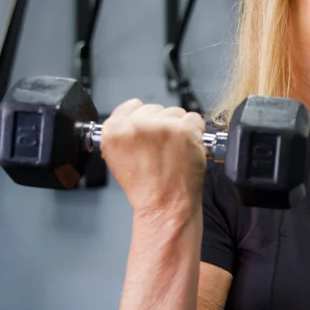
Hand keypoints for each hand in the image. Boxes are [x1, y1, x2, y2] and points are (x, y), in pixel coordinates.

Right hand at [99, 99, 206, 221]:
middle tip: (161, 148)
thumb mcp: (117, 157)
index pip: (131, 105)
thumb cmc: (145, 186)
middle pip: (155, 108)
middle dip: (161, 124)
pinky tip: (186, 148)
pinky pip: (194, 119)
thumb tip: (134, 117)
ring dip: (178, 127)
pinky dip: (195, 131)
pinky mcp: (184, 129)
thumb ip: (122, 132)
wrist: (165, 204)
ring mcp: (161, 126)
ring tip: (173, 150)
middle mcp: (136, 125)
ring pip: (175, 112)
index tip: (147, 131)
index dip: (143, 118)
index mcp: (114, 130)